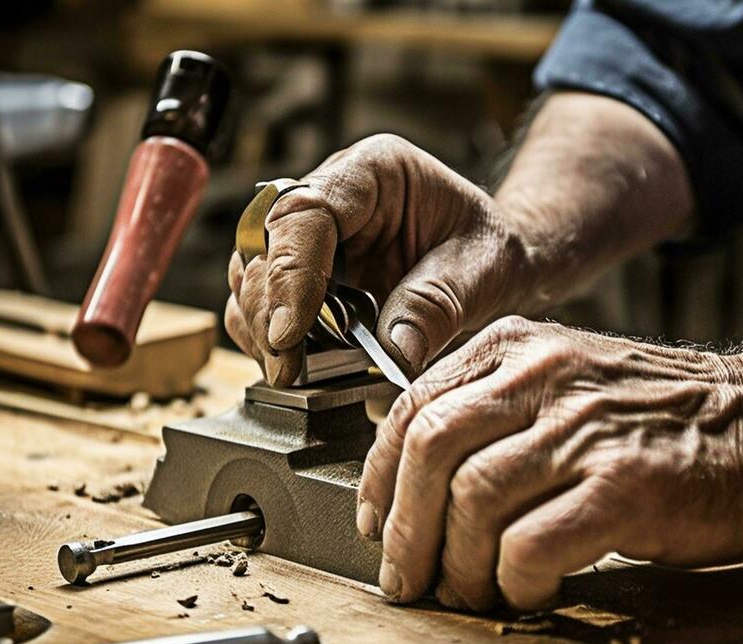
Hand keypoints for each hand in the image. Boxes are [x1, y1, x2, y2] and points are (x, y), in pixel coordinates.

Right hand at [226, 134, 533, 385]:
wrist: (492, 266)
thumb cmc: (489, 253)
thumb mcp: (483, 271)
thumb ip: (437, 305)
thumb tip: (393, 351)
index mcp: (372, 173)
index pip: (305, 213)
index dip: (289, 274)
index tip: (289, 333)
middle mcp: (327, 197)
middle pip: (263, 246)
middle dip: (268, 311)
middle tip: (287, 367)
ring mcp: (305, 237)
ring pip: (250, 277)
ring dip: (261, 329)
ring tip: (292, 371)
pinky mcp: (296, 276)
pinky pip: (258, 307)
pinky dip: (267, 341)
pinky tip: (295, 365)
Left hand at [356, 318, 742, 609]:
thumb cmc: (661, 422)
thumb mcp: (562, 387)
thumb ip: (489, 414)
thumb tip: (406, 479)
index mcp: (515, 350)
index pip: (411, 410)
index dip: (377, 478)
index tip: (371, 524)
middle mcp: (543, 377)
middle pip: (428, 453)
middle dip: (403, 531)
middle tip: (405, 579)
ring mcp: (584, 429)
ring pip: (471, 502)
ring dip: (456, 565)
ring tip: (468, 594)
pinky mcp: (624, 486)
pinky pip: (530, 545)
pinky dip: (514, 581)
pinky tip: (528, 592)